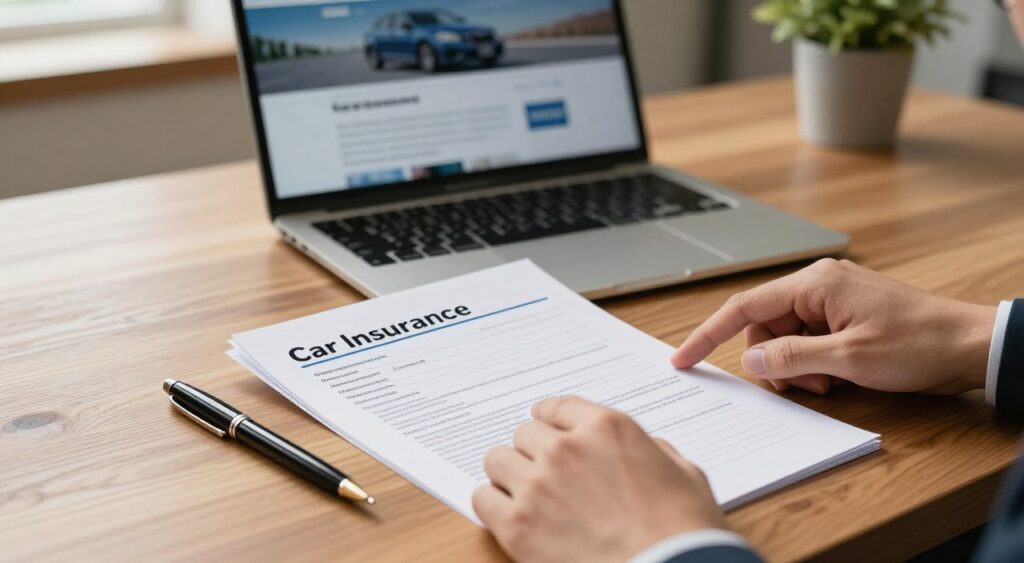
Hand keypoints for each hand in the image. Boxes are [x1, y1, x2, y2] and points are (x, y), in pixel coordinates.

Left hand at [473, 397, 724, 562]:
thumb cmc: (685, 532)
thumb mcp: (685, 474)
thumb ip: (654, 451)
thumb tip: (643, 452)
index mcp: (606, 428)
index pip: (557, 407)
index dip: (549, 420)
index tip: (545, 428)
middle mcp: (566, 448)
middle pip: (525, 433)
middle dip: (534, 452)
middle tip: (545, 473)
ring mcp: (538, 485)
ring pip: (497, 460)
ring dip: (510, 475)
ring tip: (526, 495)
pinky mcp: (517, 526)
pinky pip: (482, 498)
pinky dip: (494, 506)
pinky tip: (511, 517)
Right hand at [672, 259, 995, 394]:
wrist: (969, 346)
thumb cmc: (917, 344)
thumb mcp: (847, 358)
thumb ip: (791, 357)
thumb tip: (751, 359)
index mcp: (814, 285)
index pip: (744, 307)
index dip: (709, 334)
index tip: (684, 357)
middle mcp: (818, 286)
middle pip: (764, 328)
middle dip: (775, 362)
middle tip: (805, 386)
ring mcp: (832, 301)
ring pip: (785, 339)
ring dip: (798, 367)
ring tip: (831, 382)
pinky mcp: (844, 317)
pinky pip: (808, 342)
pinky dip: (814, 365)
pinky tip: (839, 376)